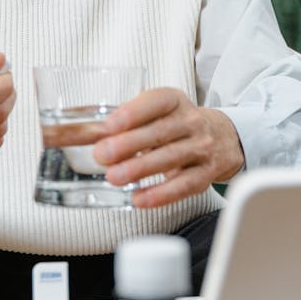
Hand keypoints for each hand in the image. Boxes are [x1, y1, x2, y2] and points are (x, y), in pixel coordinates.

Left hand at [93, 88, 244, 208]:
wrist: (222, 137)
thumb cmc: (176, 124)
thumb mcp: (156, 112)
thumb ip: (123, 122)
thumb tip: (77, 134)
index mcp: (174, 100)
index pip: (155, 102)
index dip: (132, 113)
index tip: (108, 125)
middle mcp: (191, 121)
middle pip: (160, 132)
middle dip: (129, 144)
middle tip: (102, 154)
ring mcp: (201, 148)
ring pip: (171, 158)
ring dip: (140, 169)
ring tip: (114, 177)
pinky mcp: (205, 174)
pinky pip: (184, 185)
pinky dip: (161, 194)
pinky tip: (140, 199)